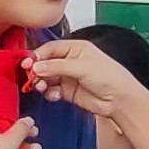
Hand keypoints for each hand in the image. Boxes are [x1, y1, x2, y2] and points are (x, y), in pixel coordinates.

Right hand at [27, 33, 148, 148]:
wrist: (120, 100)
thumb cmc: (111, 77)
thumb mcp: (82, 67)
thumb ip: (57, 66)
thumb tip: (37, 66)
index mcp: (76, 48)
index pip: (51, 48)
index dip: (38, 55)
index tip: (28, 63)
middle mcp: (71, 61)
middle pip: (46, 63)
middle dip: (37, 70)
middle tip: (31, 77)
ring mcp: (69, 77)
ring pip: (47, 78)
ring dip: (42, 83)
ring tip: (42, 87)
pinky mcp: (68, 91)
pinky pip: (52, 90)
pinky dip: (50, 93)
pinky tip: (54, 95)